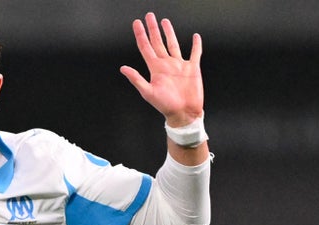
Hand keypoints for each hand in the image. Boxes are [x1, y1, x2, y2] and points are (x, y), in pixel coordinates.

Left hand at [119, 12, 202, 126]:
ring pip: (173, 44)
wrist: (184, 113)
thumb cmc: (166, 106)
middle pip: (157, 42)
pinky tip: (195, 37)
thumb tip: (122, 68)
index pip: (145, 47)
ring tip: (164, 21)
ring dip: (169, 33)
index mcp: (155, 68)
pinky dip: (196, 45)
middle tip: (149, 16)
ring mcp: (179, 65)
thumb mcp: (148, 92)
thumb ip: (136, 79)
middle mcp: (166, 64)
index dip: (140, 34)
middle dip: (153, 29)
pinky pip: (195, 53)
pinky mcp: (192, 68)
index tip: (136, 23)